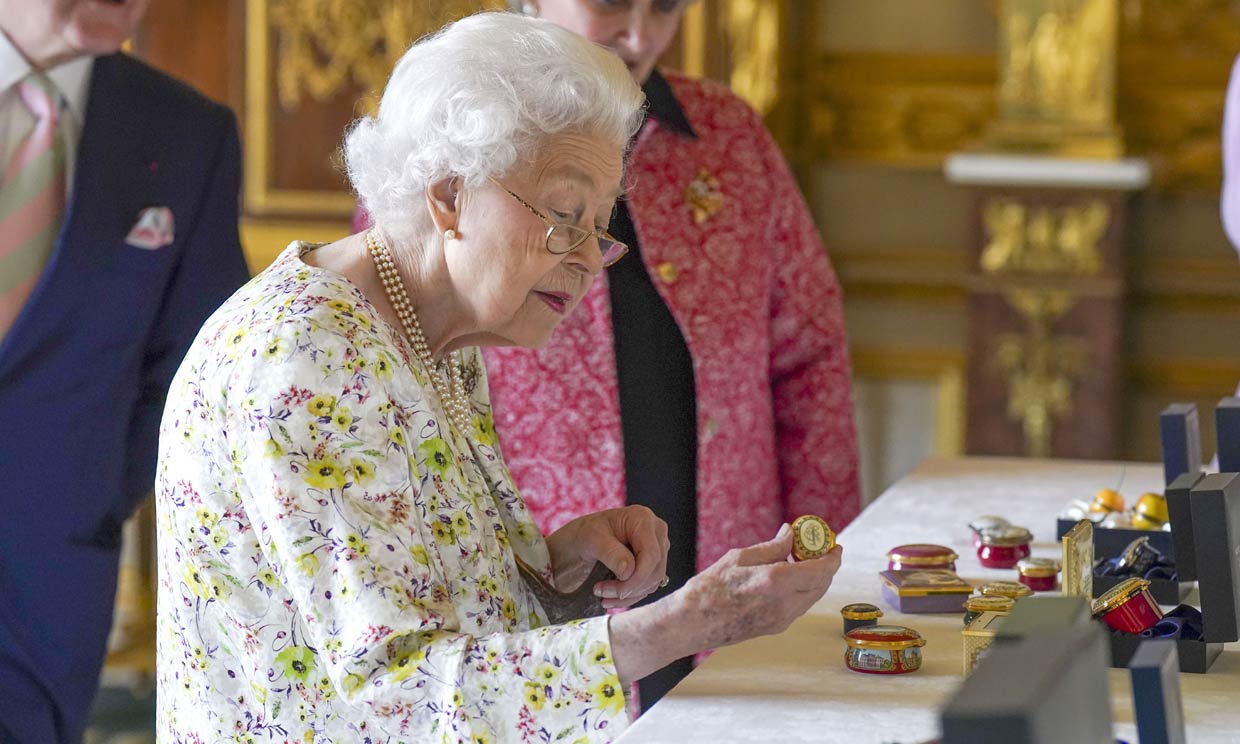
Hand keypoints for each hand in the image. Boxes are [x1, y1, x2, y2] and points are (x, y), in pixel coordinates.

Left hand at [545, 506, 668, 609]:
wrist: (582, 539)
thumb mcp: (592, 539)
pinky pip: (649, 586)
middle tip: (601, 592)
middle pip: (655, 570)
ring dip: (629, 595)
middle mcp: (656, 531)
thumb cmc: (585, 533)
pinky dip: (631, 596)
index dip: (637, 577)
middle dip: (629, 588)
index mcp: (642, 518)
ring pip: (654, 582)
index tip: (615, 591)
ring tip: (602, 595)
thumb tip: (629, 572)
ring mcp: (658, 547)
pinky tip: (612, 597)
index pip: (651, 555)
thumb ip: (611, 553)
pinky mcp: (654, 563)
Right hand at [607, 523, 842, 686]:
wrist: (692, 623)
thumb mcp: (740, 557)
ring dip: (814, 578)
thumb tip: (791, 534)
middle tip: (819, 549)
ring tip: (801, 559)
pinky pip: (799, 606)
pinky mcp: (775, 628)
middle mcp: (785, 604)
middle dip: (826, 566)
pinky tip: (788, 577)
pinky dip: (802, 589)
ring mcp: (781, 620)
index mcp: (777, 582)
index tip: (835, 544)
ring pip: (812, 597)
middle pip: (821, 585)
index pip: (821, 570)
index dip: (833, 557)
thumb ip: (772, 547)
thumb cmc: (709, 587)